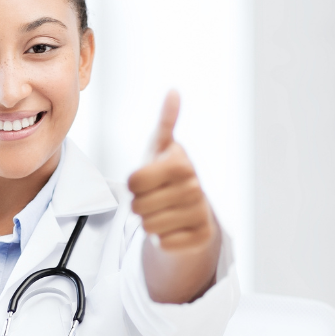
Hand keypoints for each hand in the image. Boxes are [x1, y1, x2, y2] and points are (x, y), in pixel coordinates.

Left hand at [127, 91, 220, 302]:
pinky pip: (163, 243)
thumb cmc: (167, 178)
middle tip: (153, 200)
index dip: (133, 185)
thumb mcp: (160, 150)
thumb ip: (164, 122)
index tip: (146, 181)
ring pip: (149, 226)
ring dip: (149, 223)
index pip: (134, 181)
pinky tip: (172, 229)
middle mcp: (195, 188)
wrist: (190, 213)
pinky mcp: (202, 238)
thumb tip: (173, 91)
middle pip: (139, 206)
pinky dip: (161, 240)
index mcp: (181, 163)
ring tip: (162, 213)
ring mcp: (201, 214)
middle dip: (139, 205)